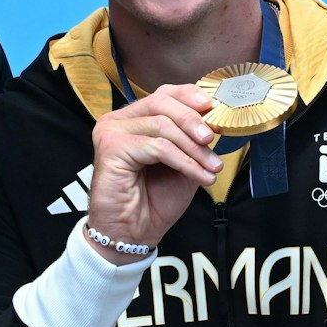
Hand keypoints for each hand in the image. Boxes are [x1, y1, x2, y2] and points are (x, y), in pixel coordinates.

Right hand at [85, 84, 220, 264]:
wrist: (133, 232)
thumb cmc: (154, 199)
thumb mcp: (184, 162)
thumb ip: (193, 139)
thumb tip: (215, 120)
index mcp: (135, 118)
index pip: (164, 94)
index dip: (189, 96)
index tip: (213, 107)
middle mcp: (119, 120)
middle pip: (161, 102)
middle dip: (193, 121)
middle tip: (212, 140)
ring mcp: (111, 131)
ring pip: (162, 125)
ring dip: (193, 148)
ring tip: (211, 167)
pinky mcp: (111, 148)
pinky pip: (157, 147)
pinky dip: (183, 161)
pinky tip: (198, 175)